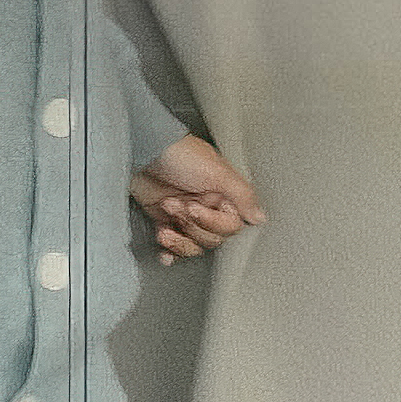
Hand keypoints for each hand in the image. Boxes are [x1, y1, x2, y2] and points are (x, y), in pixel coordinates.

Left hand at [130, 134, 260, 260]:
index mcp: (222, 194)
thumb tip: (260, 216)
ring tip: (165, 222)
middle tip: (175, 206)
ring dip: (178, 240)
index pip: (230, 226)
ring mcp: (185, 213)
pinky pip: (172, 246)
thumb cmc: (178, 152)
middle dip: (191, 226)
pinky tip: (164, 253)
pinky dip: (169, 252)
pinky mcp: (163, 218)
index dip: (212, 222)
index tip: (195, 208)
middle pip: (212, 238)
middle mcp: (206, 205)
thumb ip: (242, 195)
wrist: (141, 148)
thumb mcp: (216, 170)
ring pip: (194, 245)